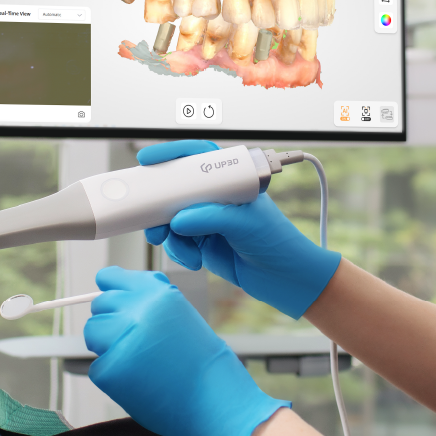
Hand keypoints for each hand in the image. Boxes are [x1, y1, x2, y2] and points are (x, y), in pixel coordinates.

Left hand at [81, 266, 286, 435]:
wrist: (217, 402)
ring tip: (137, 362)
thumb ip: (150, 302)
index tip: (112, 300)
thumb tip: (115, 292)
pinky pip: (98, 367)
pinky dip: (113, 376)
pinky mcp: (110, 370)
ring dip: (106, 345)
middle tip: (137, 344)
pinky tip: (139, 382)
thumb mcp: (182, 316)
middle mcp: (137, 310)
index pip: (111, 277)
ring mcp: (121, 339)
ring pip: (92, 333)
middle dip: (112, 322)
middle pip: (100, 306)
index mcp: (157, 293)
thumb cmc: (203, 364)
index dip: (110, 290)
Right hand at [136, 140, 341, 319]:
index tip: (149, 159)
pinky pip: (177, 242)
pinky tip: (193, 259)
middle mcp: (217, 197)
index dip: (172, 155)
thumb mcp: (246, 224)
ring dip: (168, 233)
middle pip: (177, 189)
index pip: (198, 158)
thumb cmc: (280, 244)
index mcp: (233, 180)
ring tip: (172, 243)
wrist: (286, 280)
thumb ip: (210, 218)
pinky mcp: (202, 243)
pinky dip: (178, 251)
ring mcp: (207, 220)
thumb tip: (178, 220)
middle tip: (148, 213)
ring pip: (172, 218)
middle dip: (159, 202)